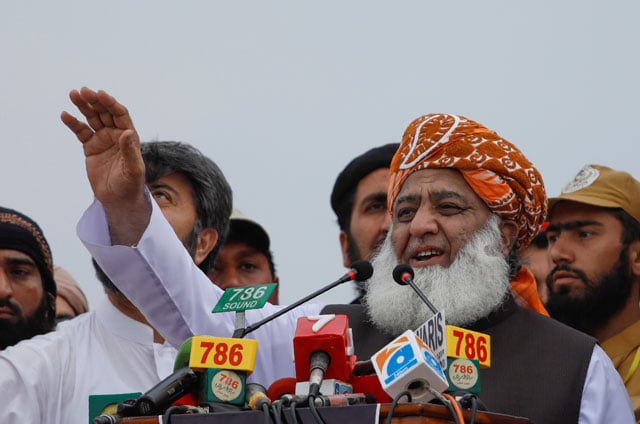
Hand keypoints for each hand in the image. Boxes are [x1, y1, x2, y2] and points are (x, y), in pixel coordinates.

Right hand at [61, 87, 149, 244]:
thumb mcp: (133, 168)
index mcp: (129, 137)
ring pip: (92, 118)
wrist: (118, 200)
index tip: (100, 94)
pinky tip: (65, 115)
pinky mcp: (91, 147)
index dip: (111, 104)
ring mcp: (103, 140)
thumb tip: (127, 132)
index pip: (120, 115)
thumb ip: (129, 150)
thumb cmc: (130, 185)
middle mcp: (116, 135)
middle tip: (83, 91)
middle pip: (105, 113)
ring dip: (83, 106)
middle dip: (95, 101)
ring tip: (73, 94)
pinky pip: (81, 131)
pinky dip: (73, 123)